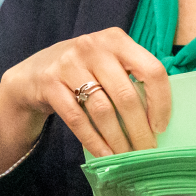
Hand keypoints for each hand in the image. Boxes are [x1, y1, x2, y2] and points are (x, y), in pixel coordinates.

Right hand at [0, 28, 170, 173]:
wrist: (34, 72)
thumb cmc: (83, 69)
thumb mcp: (108, 61)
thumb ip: (131, 76)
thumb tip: (160, 116)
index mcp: (117, 39)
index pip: (151, 69)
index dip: (161, 101)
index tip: (161, 126)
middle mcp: (93, 47)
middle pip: (126, 95)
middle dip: (139, 129)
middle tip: (147, 150)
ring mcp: (69, 63)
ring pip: (102, 110)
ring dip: (118, 139)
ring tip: (127, 156)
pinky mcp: (50, 83)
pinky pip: (77, 119)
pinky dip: (94, 140)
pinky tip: (104, 154)